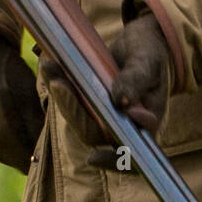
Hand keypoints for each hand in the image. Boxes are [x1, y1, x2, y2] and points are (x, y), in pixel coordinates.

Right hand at [0, 31, 44, 173]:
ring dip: (6, 142)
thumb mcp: (30, 93)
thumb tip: (53, 146)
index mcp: (3, 131)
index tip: (47, 142)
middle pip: (13, 158)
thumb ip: (39, 123)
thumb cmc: (6, 70)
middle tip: (32, 129)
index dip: (41, 153)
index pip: (30, 159)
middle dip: (24, 149)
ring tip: (12, 118)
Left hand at [39, 10, 170, 169]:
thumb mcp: (147, 62)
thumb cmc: (151, 52)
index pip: (132, 152)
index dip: (113, 160)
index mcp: (146, 121)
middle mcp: (122, 124)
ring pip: (78, 117)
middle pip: (94, 132)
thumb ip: (136, 81)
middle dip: (74, 110)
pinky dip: (60, 85)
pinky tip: (51, 66)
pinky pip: (72, 101)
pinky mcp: (90, 102)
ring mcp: (104, 115)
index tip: (94, 157)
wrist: (141, 41)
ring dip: (62, 96)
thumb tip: (121, 103)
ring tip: (51, 69)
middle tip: (59, 83)